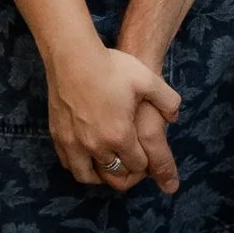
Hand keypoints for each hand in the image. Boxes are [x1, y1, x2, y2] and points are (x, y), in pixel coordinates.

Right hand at [46, 44, 178, 190]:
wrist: (73, 57)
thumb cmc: (111, 67)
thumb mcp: (147, 79)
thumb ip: (167, 100)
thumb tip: (174, 117)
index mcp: (120, 135)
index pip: (137, 165)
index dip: (145, 163)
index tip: (146, 156)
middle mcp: (97, 145)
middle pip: (115, 173)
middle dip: (127, 171)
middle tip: (131, 162)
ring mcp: (75, 143)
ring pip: (88, 175)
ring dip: (101, 175)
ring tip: (108, 165)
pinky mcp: (59, 136)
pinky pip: (69, 164)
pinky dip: (80, 166)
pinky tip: (86, 157)